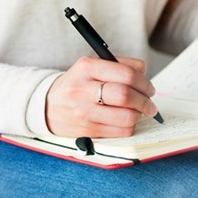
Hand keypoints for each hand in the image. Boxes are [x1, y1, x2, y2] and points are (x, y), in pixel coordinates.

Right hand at [45, 56, 159, 137]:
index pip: (126, 74)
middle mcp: (81, 89)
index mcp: (86, 68)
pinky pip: (120, 131)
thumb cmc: (77, 85)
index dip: (144, 83)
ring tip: (137, 112)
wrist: (47, 106)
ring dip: (138, 116)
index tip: (149, 89)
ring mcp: (83, 112)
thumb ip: (119, 66)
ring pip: (126, 117)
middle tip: (150, 104)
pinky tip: (124, 121)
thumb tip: (145, 76)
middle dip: (145, 101)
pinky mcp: (86, 130)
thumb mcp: (92, 67)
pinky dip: (129, 126)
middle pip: (126, 96)